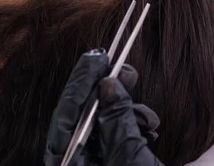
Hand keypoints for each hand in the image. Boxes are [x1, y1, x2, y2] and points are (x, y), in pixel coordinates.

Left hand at [44, 50, 162, 165]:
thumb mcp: (129, 157)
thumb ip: (117, 121)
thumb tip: (109, 84)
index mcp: (70, 164)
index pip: (64, 117)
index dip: (80, 84)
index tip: (95, 58)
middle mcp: (78, 163)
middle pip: (81, 118)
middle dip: (102, 90)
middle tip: (117, 65)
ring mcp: (96, 163)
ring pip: (101, 124)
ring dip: (123, 108)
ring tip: (143, 106)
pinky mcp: (115, 162)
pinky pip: (116, 137)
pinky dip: (132, 126)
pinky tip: (149, 126)